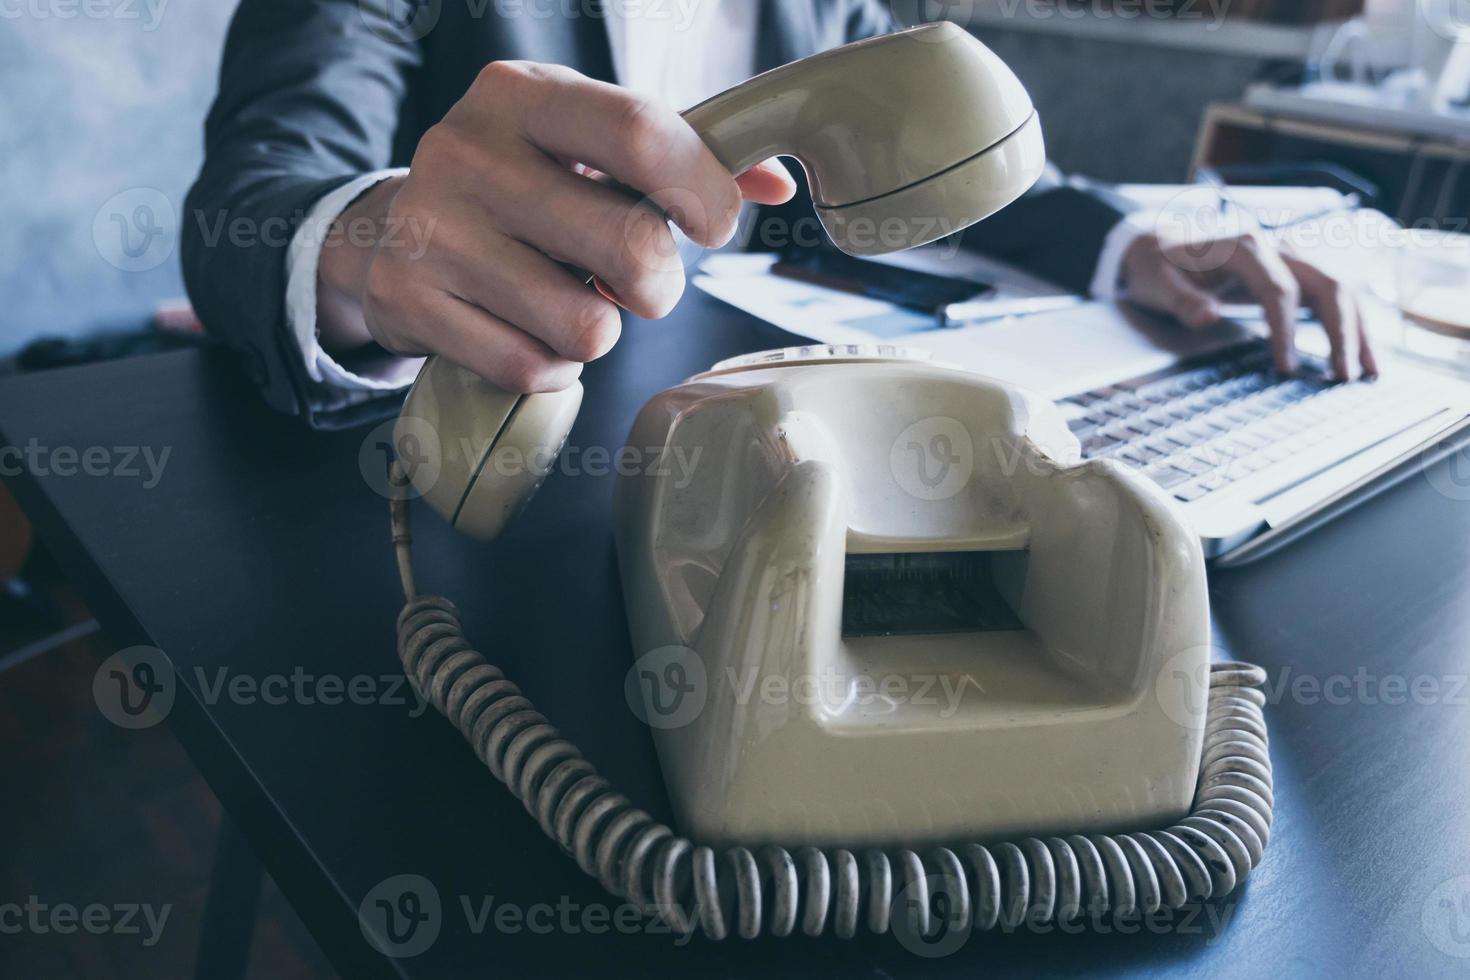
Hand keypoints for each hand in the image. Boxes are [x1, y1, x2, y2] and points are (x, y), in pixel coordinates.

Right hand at [316, 61, 794, 391]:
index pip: (639, 133)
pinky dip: (552, 367)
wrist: (390, 229)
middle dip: (660, 285)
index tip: (714, 223)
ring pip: (584, 327)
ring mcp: (430, 230)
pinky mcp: (408, 302)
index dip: (702, 191)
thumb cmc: (523, 182)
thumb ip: (683, 154)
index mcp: (522, 93)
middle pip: (628, 245)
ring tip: (574, 302)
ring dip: (601, 331)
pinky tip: (530, 331)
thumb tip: (773, 187)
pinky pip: (531, 369)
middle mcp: (467, 151)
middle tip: (643, 283)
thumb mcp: (586, 143)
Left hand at [1119, 230, 1377, 381]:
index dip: (1286, 330)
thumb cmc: (1157, 265)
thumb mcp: (1156, 282)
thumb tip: (1208, 317)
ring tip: (1369, 372)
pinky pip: (1333, 295)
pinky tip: (1361, 353)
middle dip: (1340, 332)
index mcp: (1245, 247)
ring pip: (1340, 290)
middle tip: (1343, 376)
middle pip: (1326, 285)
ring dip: (1358, 330)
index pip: (1279, 289)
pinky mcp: (1294, 272)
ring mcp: (1290, 258)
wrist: (1158, 244)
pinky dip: (1350, 323)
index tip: (1286, 367)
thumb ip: (1182, 301)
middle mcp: (1277, 247)